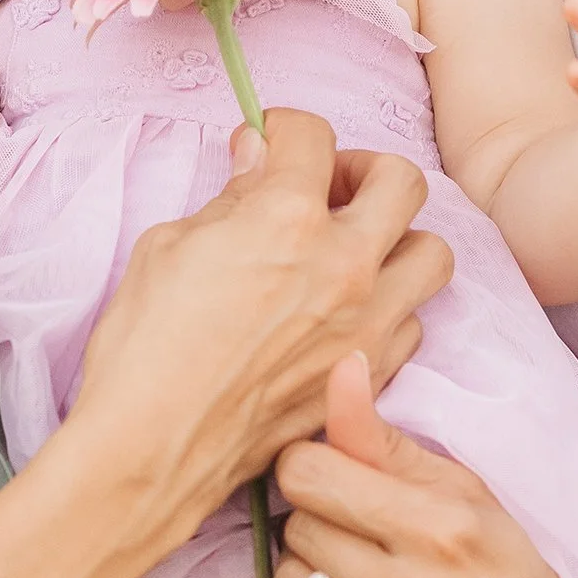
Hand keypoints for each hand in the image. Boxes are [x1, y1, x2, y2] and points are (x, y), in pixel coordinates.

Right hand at [71, 110, 448, 543]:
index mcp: (287, 218)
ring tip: (354, 247)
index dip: (284, 128)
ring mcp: (367, 324)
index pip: (314, 135)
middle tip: (326, 185)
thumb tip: (257, 158)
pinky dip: (392, 306)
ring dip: (398, 238)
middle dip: (362, 168)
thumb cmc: (144, 348)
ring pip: (433, 253)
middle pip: (402, 180)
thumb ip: (230, 197)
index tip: (269, 141)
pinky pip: (414, 322)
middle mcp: (345, 264)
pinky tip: (347, 310)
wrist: (151, 448)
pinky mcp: (368, 376)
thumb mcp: (169, 245)